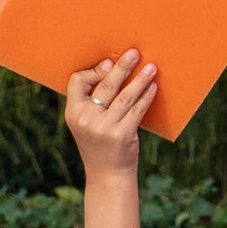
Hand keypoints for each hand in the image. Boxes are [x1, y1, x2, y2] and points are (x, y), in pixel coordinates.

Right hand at [62, 51, 159, 168]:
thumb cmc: (99, 143)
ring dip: (140, 79)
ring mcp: (103, 128)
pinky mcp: (122, 134)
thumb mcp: (86, 123)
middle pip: (106, 85)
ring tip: (151, 67)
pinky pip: (137, 110)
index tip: (109, 61)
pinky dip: (147, 96)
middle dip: (122, 67)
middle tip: (134, 52)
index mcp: (73, 112)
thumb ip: (91, 102)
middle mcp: (86, 119)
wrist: (107, 175)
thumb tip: (112, 70)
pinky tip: (153, 87)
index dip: (93, 70)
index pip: (77, 81)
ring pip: (125, 96)